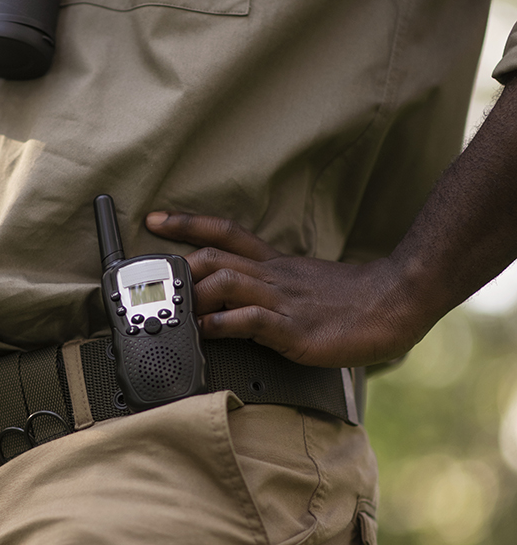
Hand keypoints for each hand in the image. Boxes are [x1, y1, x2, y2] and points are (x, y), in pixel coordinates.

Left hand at [145, 211, 429, 367]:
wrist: (396, 301)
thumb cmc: (351, 296)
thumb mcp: (302, 280)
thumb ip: (271, 283)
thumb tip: (237, 294)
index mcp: (274, 262)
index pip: (224, 231)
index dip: (186, 223)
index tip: (154, 219)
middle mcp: (273, 274)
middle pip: (215, 254)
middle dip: (179, 263)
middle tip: (152, 277)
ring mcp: (283, 299)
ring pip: (226, 280)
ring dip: (195, 293)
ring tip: (175, 307)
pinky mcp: (294, 329)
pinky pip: (251, 320)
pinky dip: (223, 323)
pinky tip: (208, 330)